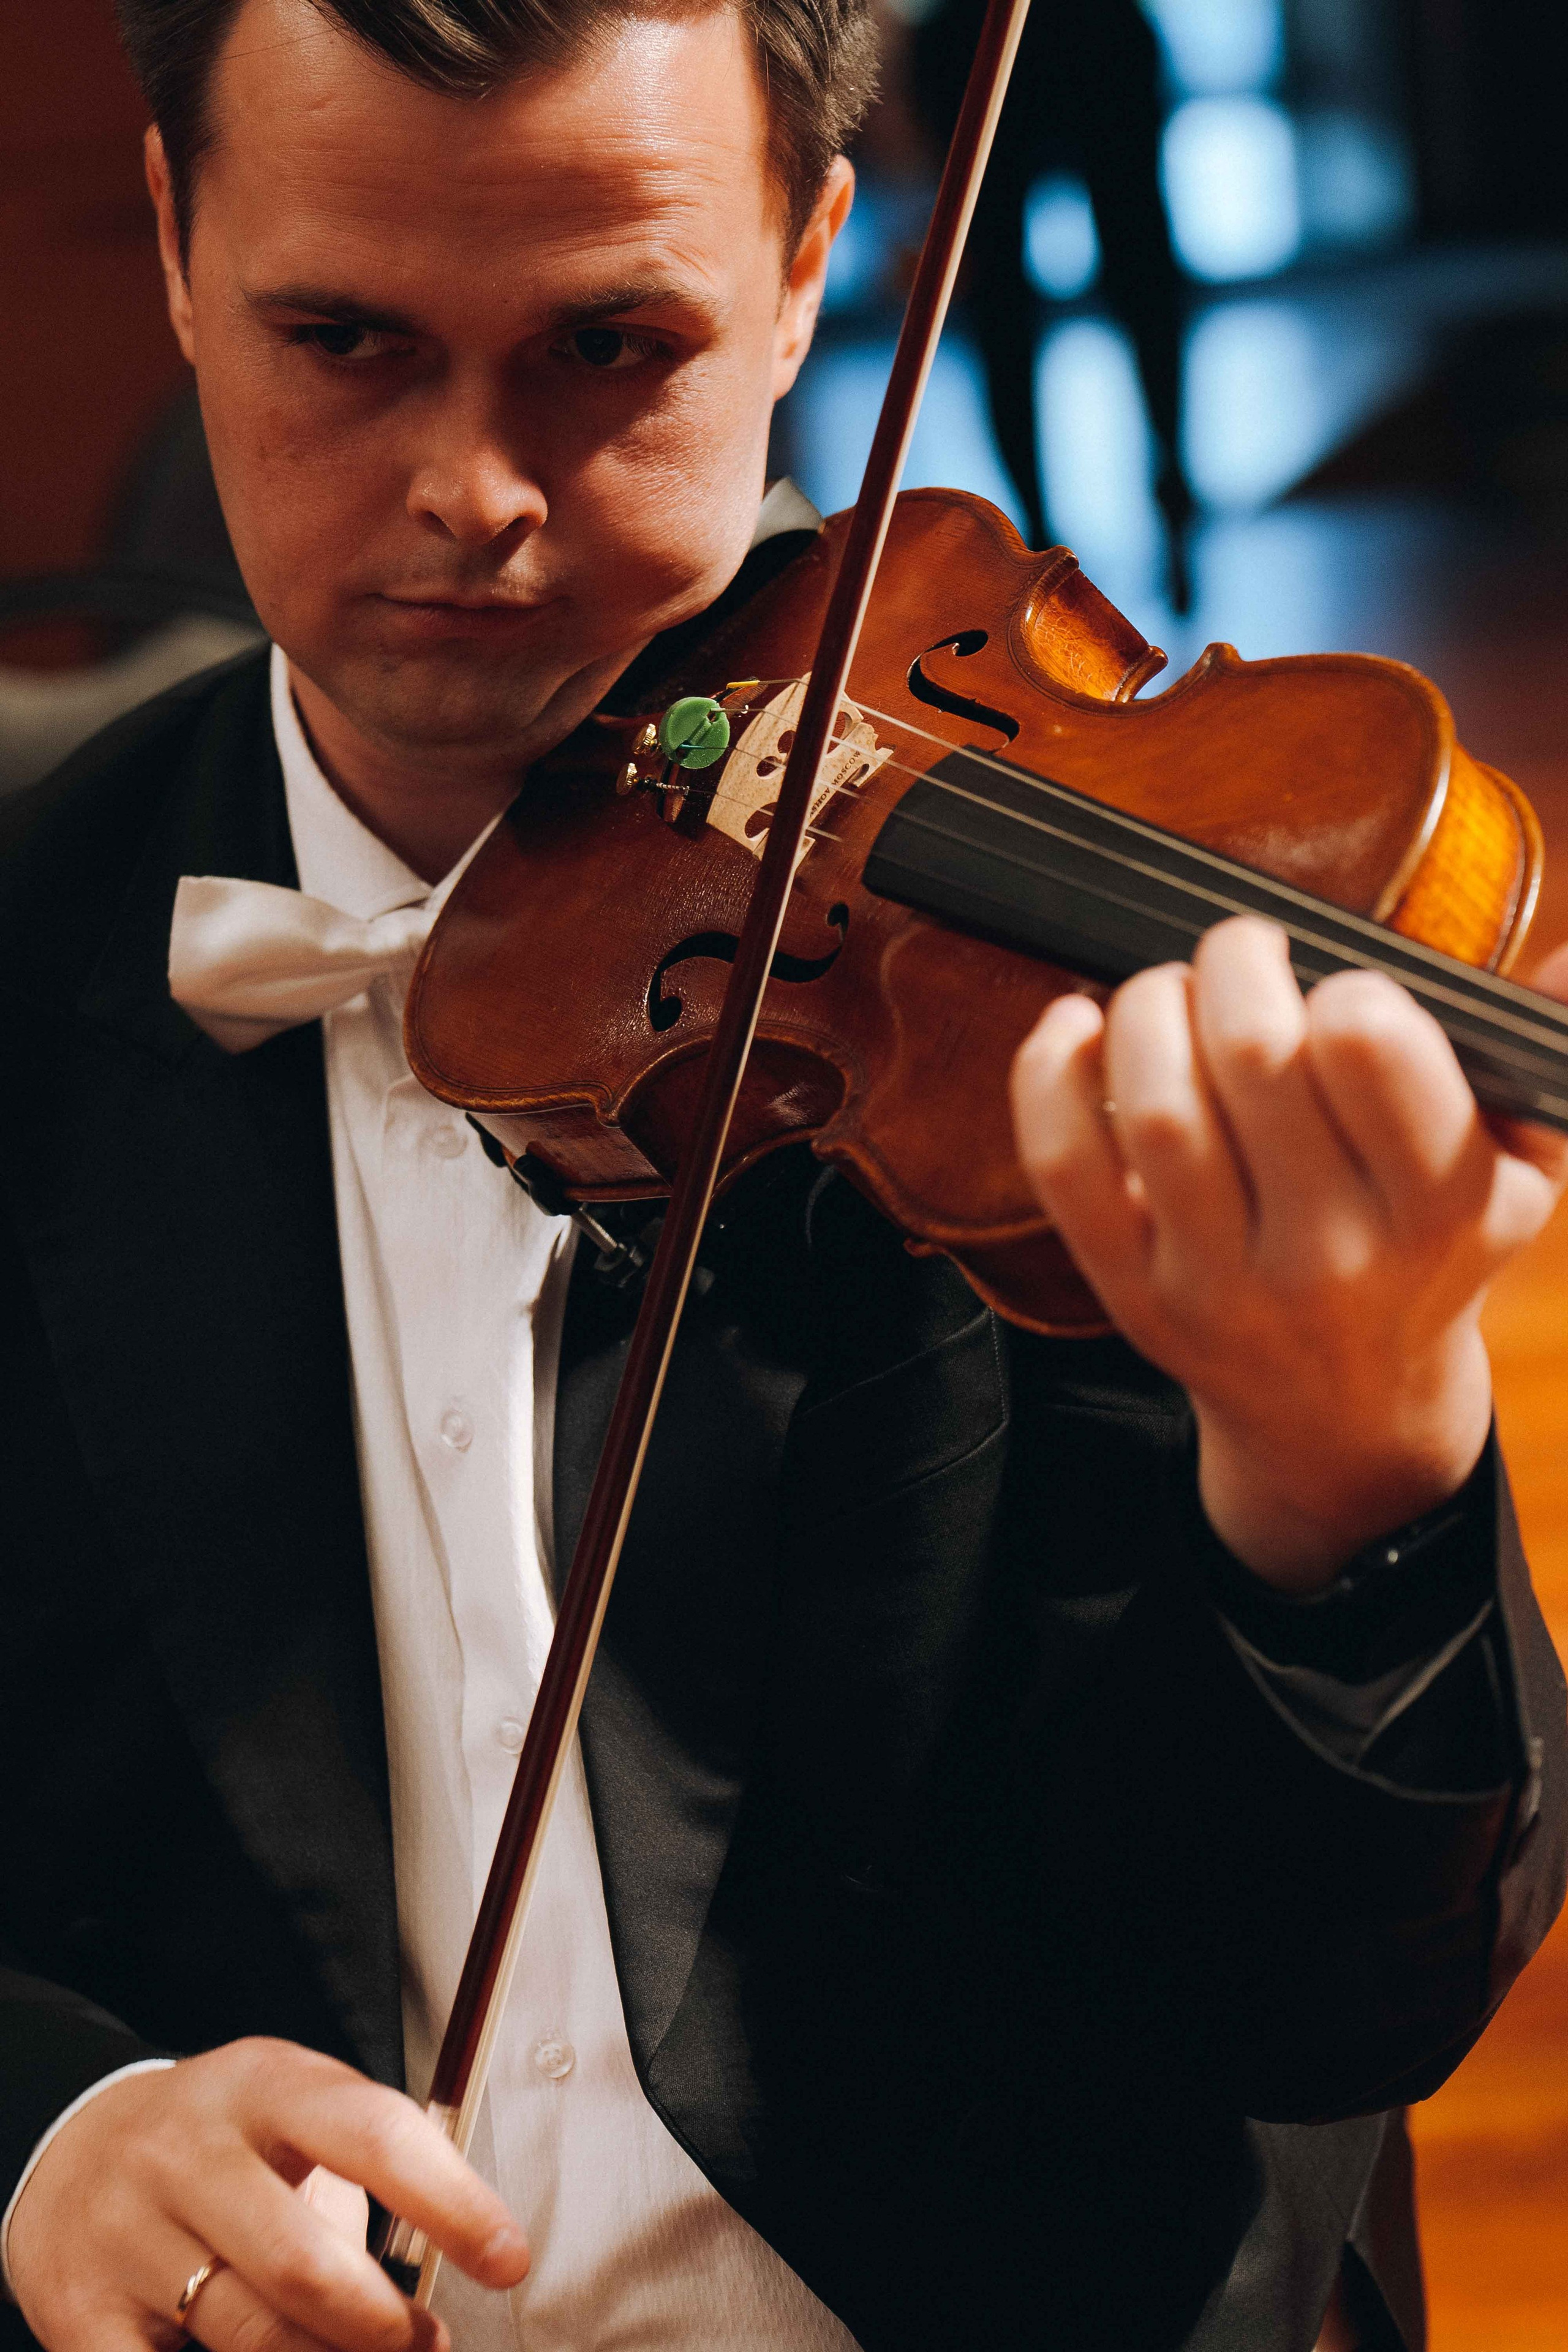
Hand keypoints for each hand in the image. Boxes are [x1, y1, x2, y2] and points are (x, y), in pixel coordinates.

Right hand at [7, 2039, 528, 2351]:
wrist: (76, 2148)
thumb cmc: (223, 2146)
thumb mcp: (296, 2119)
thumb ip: (369, 2177)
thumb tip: (455, 2270)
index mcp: (265, 2084)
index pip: (374, 2134)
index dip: (452, 2201)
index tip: (507, 2255)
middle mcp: (189, 2148)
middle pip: (306, 2262)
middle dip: (381, 2327)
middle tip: (420, 2345)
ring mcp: (127, 2228)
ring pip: (250, 2334)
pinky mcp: (79, 2309)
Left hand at [1009, 915, 1567, 1588]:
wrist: (1348, 1414)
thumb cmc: (1430, 1253)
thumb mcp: (1520, 1170)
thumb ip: (1540, 1056)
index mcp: (1439, 1206)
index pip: (1375, 1054)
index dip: (1344, 986)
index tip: (1339, 989)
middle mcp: (1330, 1253)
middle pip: (1251, 1056)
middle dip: (1235, 964)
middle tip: (1241, 954)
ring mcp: (1220, 1281)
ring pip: (1156, 1108)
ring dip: (1147, 1008)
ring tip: (1171, 993)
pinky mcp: (1130, 1294)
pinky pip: (1064, 1170)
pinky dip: (1049, 1076)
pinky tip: (1074, 1024)